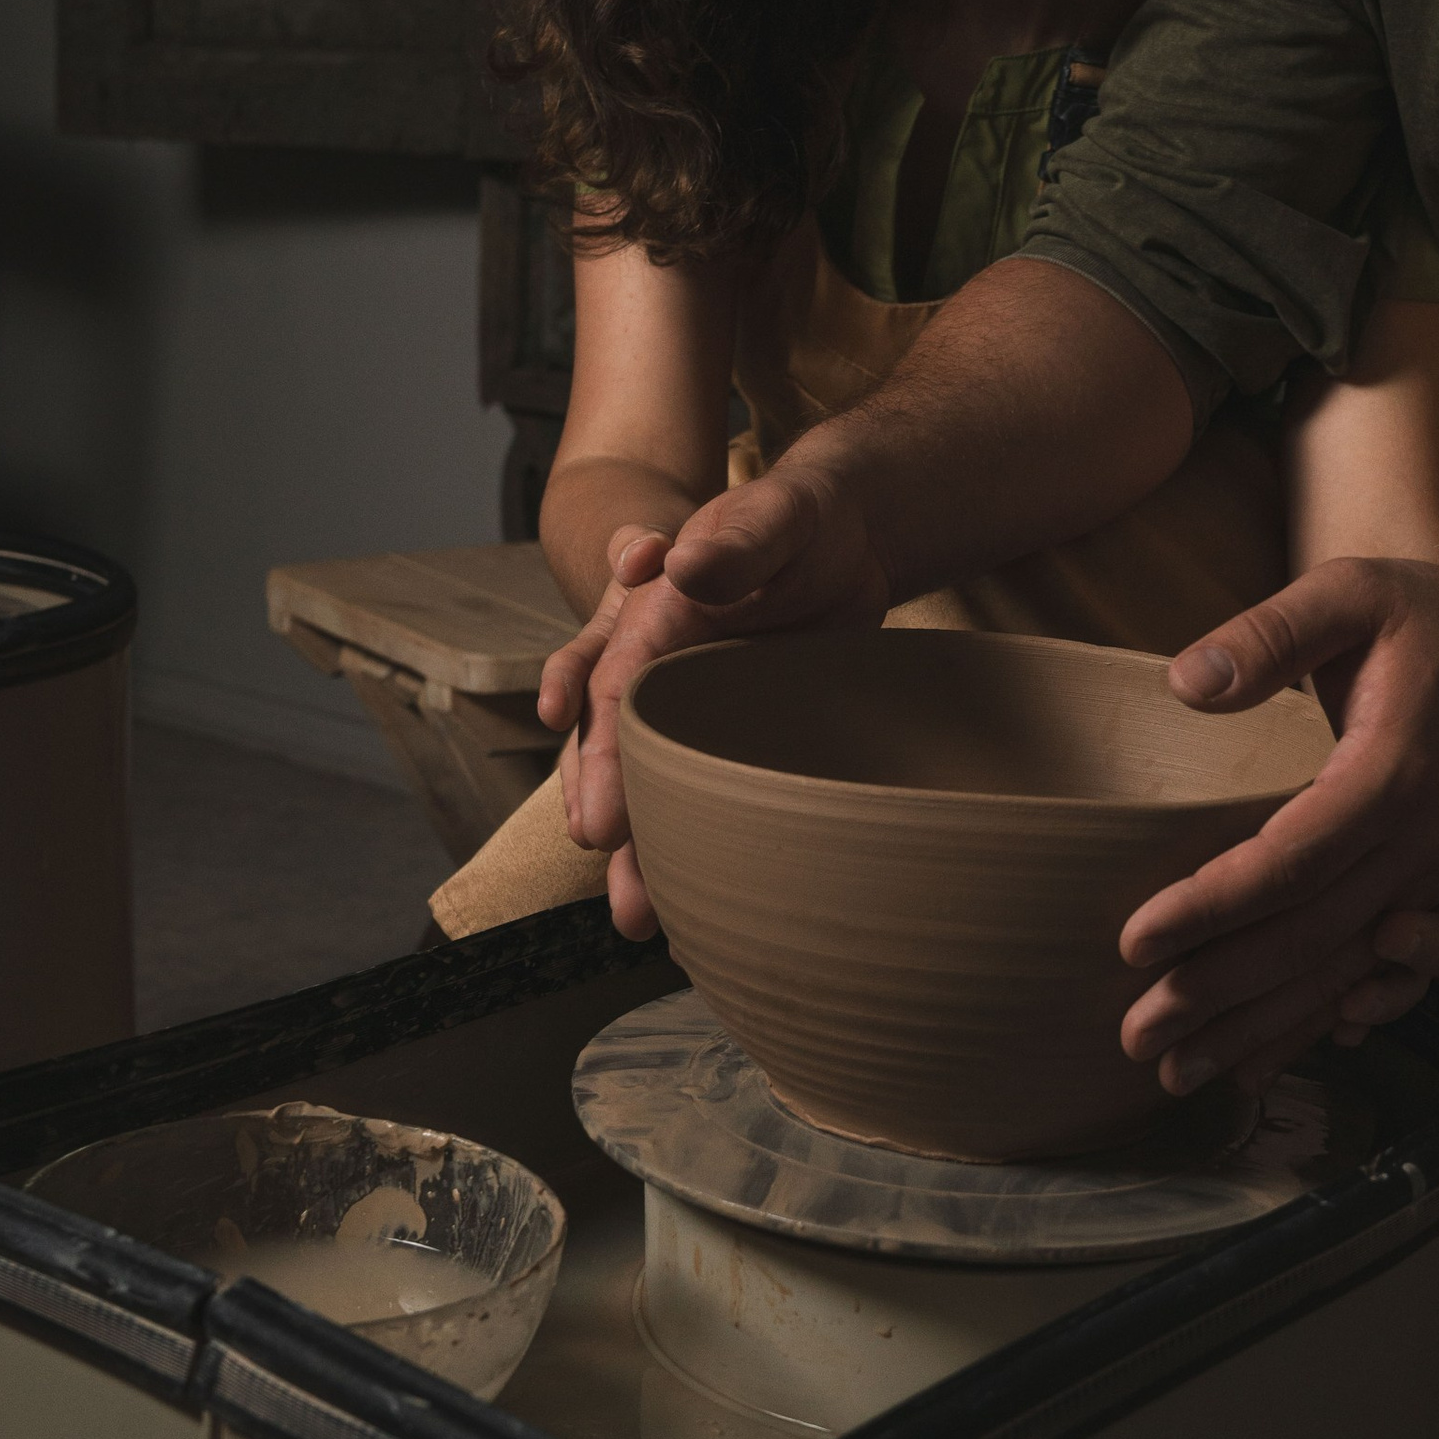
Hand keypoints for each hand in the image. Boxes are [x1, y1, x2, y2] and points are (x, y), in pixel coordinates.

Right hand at [543, 463, 889, 932]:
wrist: (841, 533)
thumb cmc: (801, 516)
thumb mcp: (776, 514)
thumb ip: (733, 540)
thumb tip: (676, 568)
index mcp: (653, 617)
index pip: (617, 695)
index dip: (604, 762)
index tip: (597, 826)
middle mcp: (654, 667)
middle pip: (612, 753)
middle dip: (610, 831)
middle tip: (621, 901)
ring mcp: (685, 703)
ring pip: (645, 779)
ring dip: (637, 851)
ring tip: (639, 923)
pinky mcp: (722, 728)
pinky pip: (690, 785)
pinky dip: (681, 834)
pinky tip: (686, 892)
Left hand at [1117, 556, 1438, 1093]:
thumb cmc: (1438, 615)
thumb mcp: (1353, 591)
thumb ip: (1270, 634)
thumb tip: (1185, 684)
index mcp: (1393, 776)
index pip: (1287, 862)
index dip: (1208, 907)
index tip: (1135, 942)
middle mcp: (1422, 845)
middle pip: (1310, 942)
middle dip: (1219, 998)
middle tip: (1138, 1039)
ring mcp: (1438, 877)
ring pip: (1347, 976)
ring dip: (1268, 1031)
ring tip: (1189, 1074)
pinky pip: (1391, 975)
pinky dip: (1339, 1022)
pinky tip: (1283, 1058)